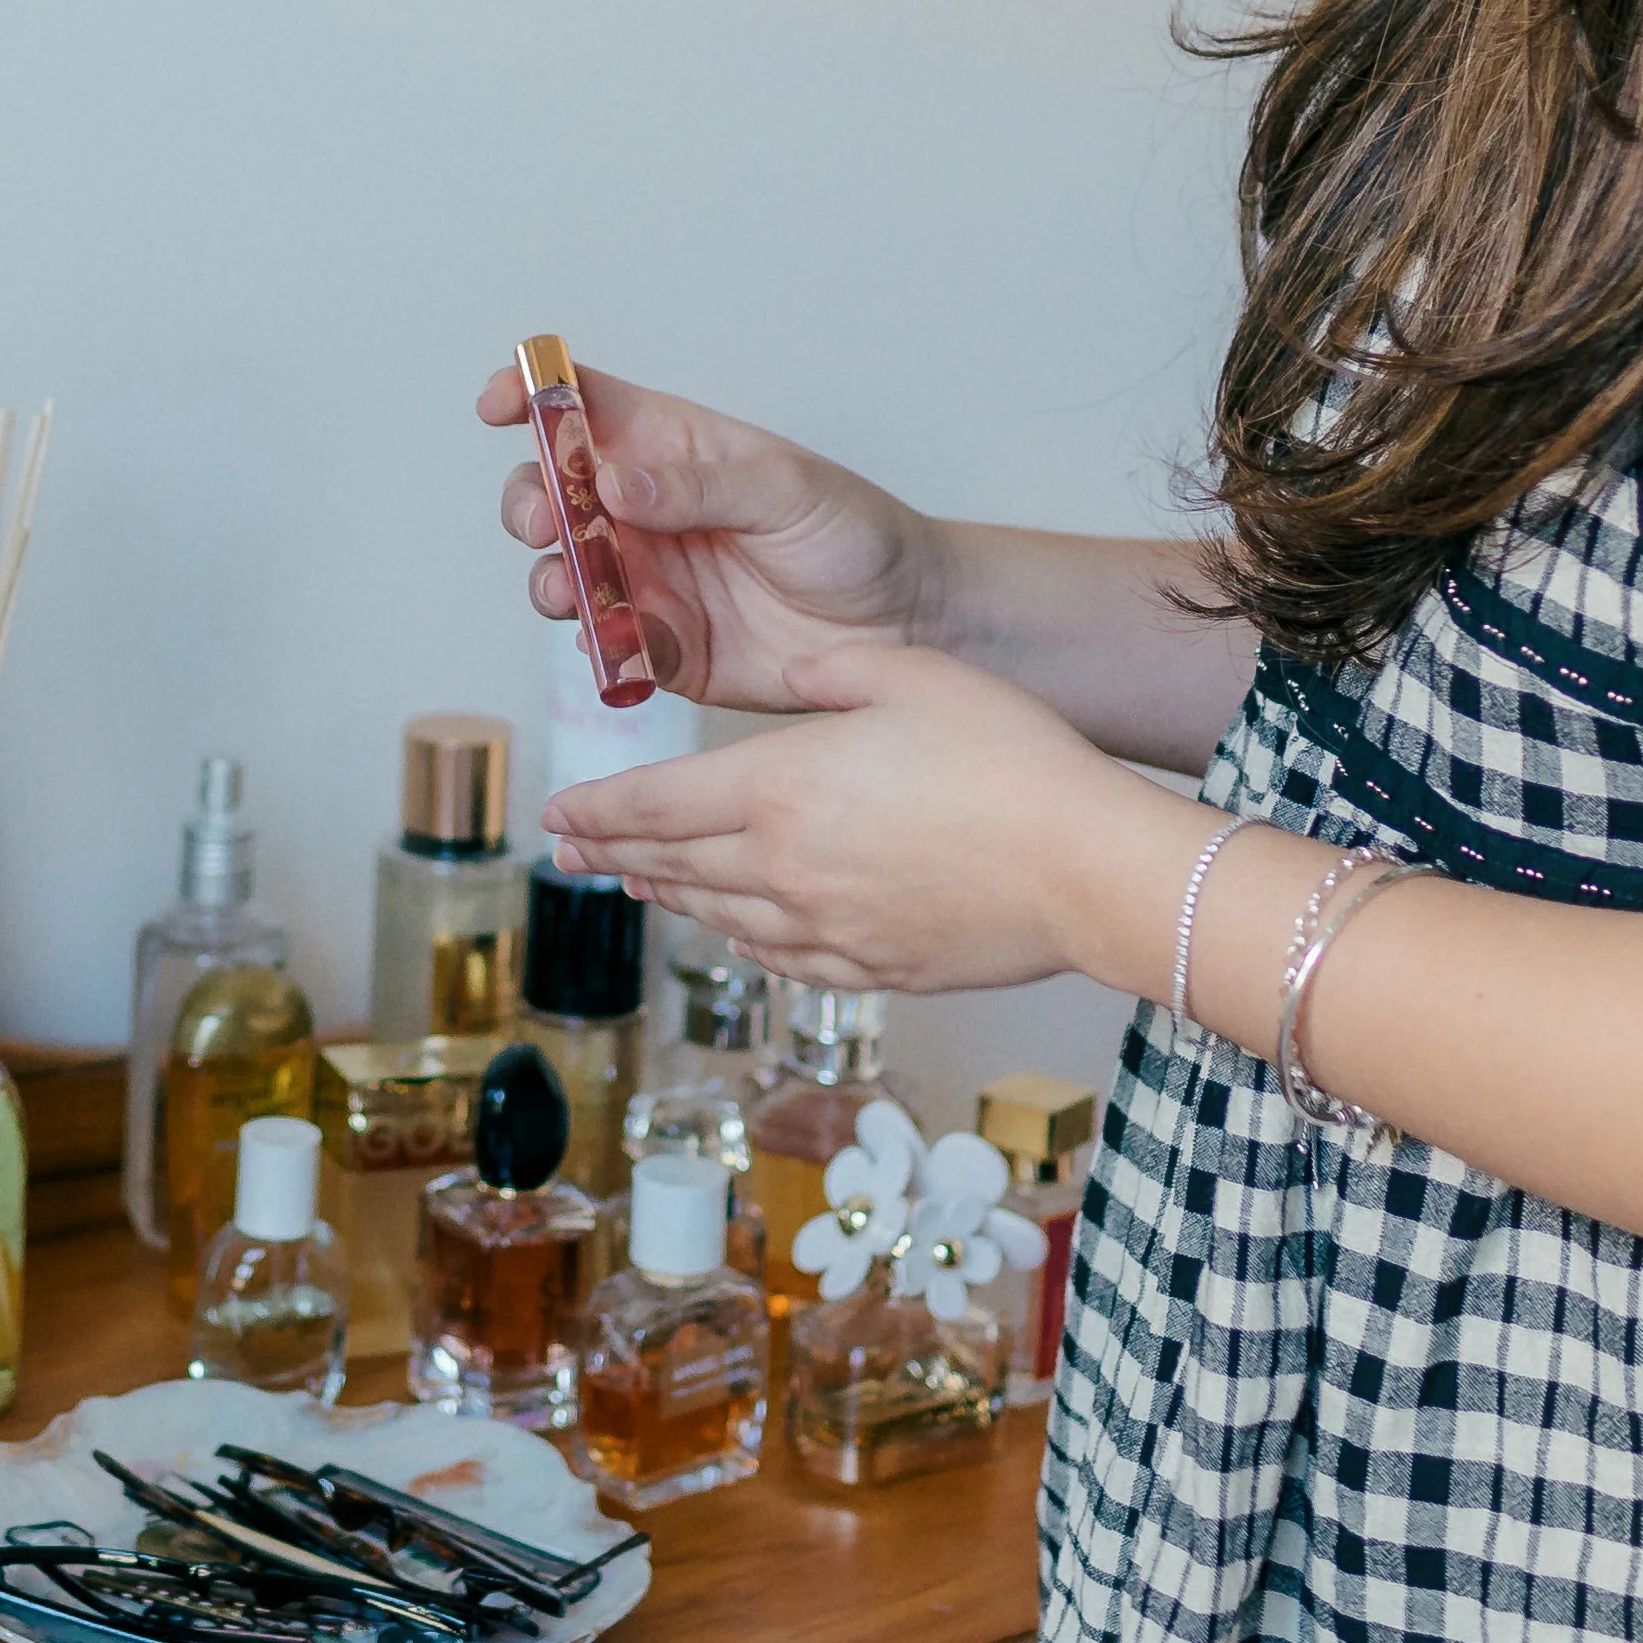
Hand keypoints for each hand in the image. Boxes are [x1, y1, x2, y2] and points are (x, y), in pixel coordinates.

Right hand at [470, 358, 939, 710]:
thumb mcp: (785, 489)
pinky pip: (605, 646)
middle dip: (527, 504)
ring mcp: (646, 580)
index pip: (582, 404)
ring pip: (560, 572)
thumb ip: (699, 485)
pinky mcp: (660, 646)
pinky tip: (624, 644)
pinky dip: (599, 646)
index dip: (531, 394)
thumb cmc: (853, 533)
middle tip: (544, 524)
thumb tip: (612, 479)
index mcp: (671, 448)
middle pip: (548, 493)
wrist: (902, 623)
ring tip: (573, 590)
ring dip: (550, 578)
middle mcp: (645, 512)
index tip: (498, 406)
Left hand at [541, 642, 1194, 996]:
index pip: (654, 804)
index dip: (597, 810)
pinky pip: (782, 957)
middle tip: (573, 854)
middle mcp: (784, 868)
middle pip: (673, 863)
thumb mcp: (909, 676)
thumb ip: (830, 677)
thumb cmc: (1010, 762)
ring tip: (642, 885)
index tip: (557, 816)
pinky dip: (743, 940)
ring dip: (672, 896)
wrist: (1085, 867)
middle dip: (615, 854)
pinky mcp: (871, 966)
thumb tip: (786, 680)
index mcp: (779, 788)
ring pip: (720, 914)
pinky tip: (736, 933)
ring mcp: (825, 927)